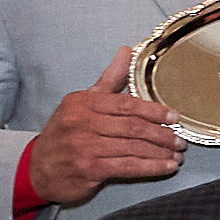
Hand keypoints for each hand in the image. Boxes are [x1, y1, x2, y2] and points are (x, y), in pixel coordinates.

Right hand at [25, 56, 186, 209]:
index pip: (126, 104)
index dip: (154, 111)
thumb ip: (109, 79)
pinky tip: (166, 167)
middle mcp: (81, 122)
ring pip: (133, 147)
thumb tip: (127, 51)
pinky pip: (128, 166)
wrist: (38, 167)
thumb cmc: (66, 132)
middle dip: (162, 134)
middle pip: (133, 126)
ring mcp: (84, 146)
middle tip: (180, 140)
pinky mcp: (88, 168)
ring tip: (177, 154)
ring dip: (160, 152)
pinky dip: (151, 167)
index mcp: (83, 103)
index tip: (174, 117)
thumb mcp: (83, 102)